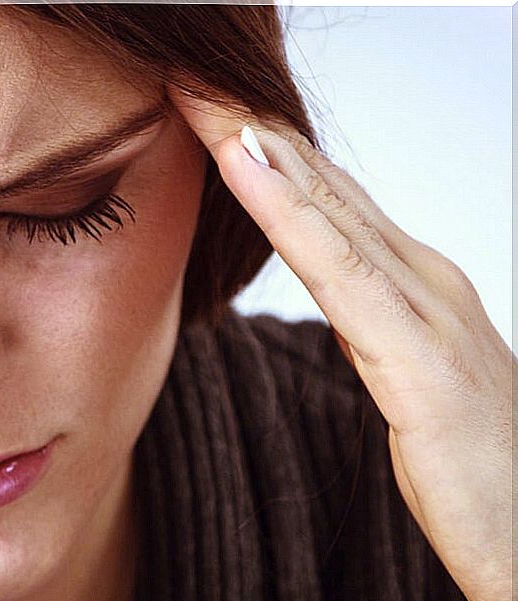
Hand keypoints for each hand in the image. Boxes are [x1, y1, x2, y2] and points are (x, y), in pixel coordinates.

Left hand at [171, 89, 514, 600]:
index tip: (200, 105)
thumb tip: (337, 301)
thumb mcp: (405, 383)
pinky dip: (289, 211)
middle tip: (185, 68)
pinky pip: (339, 271)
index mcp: (416, 287)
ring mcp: (430, 312)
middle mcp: (427, 280)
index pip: (325, 201)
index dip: (262, 148)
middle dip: (248, 124)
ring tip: (199, 90)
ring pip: (325, 210)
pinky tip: (246, 162)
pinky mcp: (422, 362)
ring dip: (256, 145)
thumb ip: (373, 331)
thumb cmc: (476, 470)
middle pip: (320, 187)